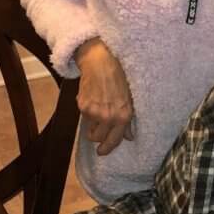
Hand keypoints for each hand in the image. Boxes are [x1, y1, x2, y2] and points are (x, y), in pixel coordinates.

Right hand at [75, 38, 133, 154]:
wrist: (101, 61)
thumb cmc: (119, 77)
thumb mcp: (130, 98)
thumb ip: (130, 119)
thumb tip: (130, 137)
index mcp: (123, 115)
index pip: (114, 140)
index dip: (107, 148)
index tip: (102, 151)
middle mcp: (109, 117)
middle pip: (99, 139)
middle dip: (98, 136)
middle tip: (99, 130)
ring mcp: (95, 112)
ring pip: (90, 130)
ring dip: (92, 125)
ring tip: (97, 112)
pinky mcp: (83, 106)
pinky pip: (84, 118)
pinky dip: (87, 113)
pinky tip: (93, 100)